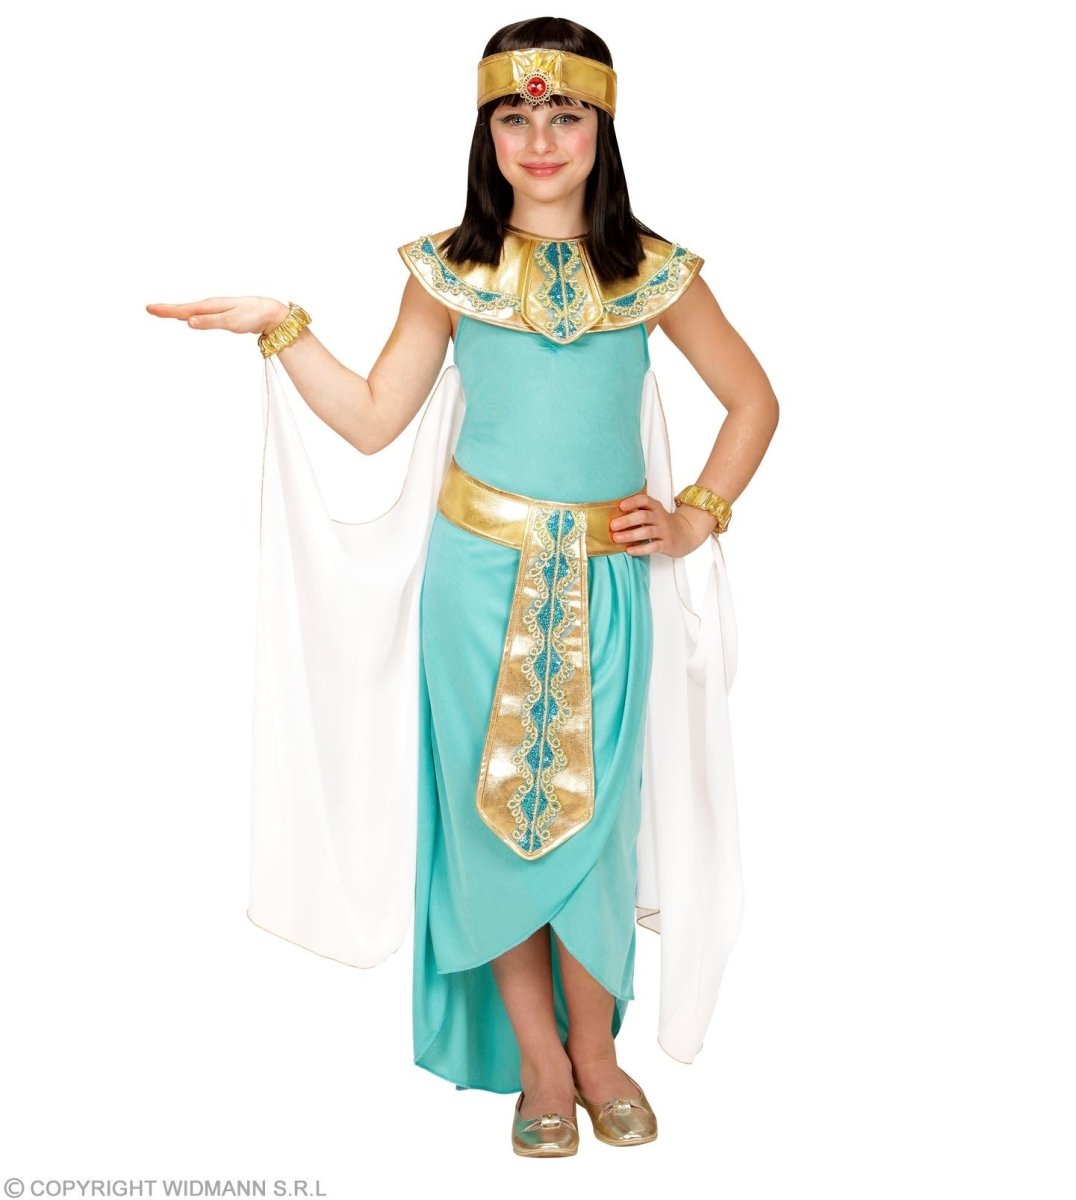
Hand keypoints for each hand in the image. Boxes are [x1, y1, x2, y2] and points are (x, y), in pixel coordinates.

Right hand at [145, 296, 288, 335]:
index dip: (166, 310)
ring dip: (175, 311)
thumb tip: (188, 322)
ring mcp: (215, 310)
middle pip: (184, 309)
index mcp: (210, 307)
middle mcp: (210, 306)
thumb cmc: (252, 316)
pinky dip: (189, 315)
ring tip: (162, 312)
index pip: (183, 309)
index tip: (149, 309)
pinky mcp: (221, 315)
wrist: (269, 312)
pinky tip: (187, 318)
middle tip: (149, 309)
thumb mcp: (231, 321)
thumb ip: (210, 322)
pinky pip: (200, 315)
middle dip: (167, 309)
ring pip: (191, 311)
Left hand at [609, 491, 717, 558]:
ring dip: (630, 535)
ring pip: (647, 532)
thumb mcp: (654, 512)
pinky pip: (653, 546)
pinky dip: (640, 549)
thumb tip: (611, 512)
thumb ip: (638, 510)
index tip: (620, 506)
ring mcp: (664, 531)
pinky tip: (629, 550)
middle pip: (643, 516)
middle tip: (612, 525)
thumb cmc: (662, 523)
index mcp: (655, 507)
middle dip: (627, 520)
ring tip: (616, 538)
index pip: (644, 500)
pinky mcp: (667, 544)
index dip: (632, 502)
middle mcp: (660, 518)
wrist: (687, 533)